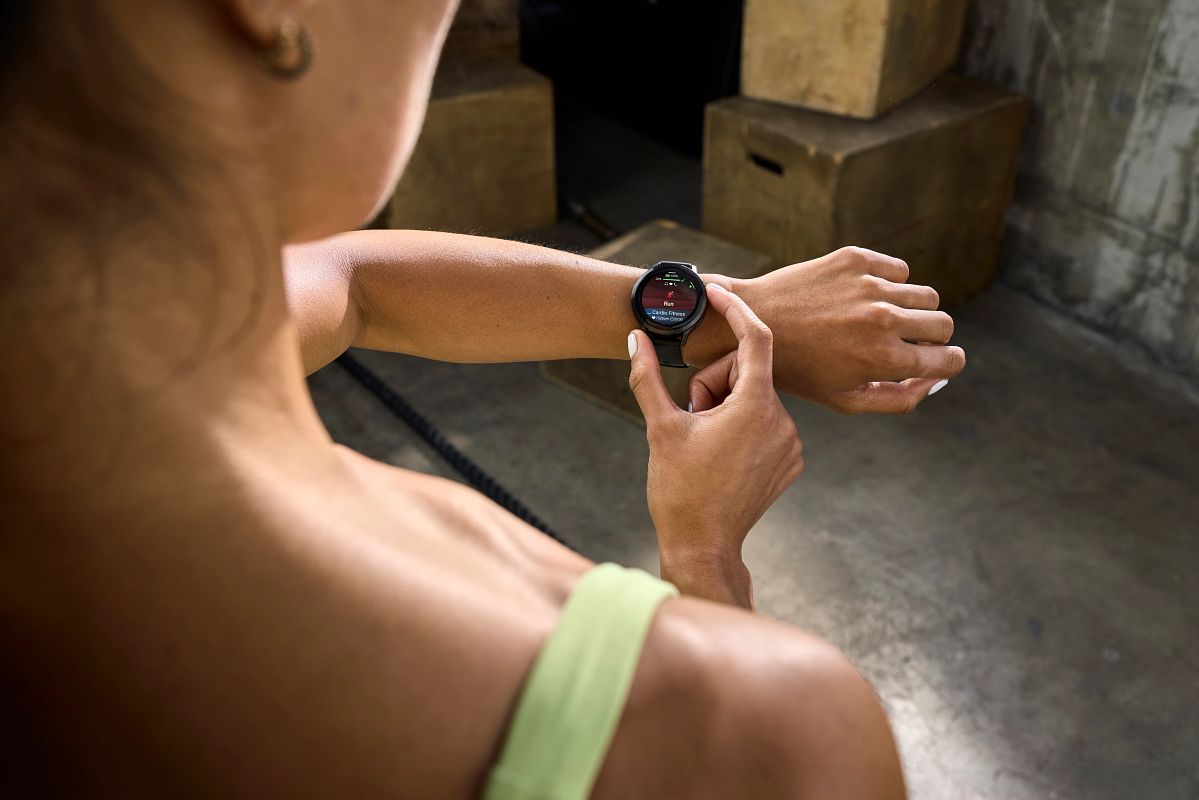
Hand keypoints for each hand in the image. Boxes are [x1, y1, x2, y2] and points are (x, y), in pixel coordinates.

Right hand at [628, 285, 802, 608]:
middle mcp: (782, 421)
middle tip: (691, 415)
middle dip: (714, 383)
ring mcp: (790, 443)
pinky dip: (741, 427)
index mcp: (754, 406)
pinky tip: (720, 455)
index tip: (718, 294)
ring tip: (704, 441)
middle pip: (747, 372)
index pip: (755, 338)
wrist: (703, 546)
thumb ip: (647, 376)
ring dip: (726, 407)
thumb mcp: (660, 427)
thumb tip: (634, 340)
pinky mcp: (789, 461)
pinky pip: (766, 423)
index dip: (735, 310)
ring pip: (755, 398)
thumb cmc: (679, 490)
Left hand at [704, 247, 965, 413]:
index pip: (950, 359)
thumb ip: (898, 398)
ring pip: (925, 295)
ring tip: (883, 320)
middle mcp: (883, 319)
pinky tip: (863, 297)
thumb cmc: (798, 368)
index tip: (939, 359)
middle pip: (944, 324)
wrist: (753, 321)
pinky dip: (889, 284)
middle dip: (934, 336)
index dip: (948, 362)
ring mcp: (870, 285)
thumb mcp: (845, 400)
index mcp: (885, 359)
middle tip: (908, 341)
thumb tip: (933, 381)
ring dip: (912, 309)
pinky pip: (898, 270)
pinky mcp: (856, 259)